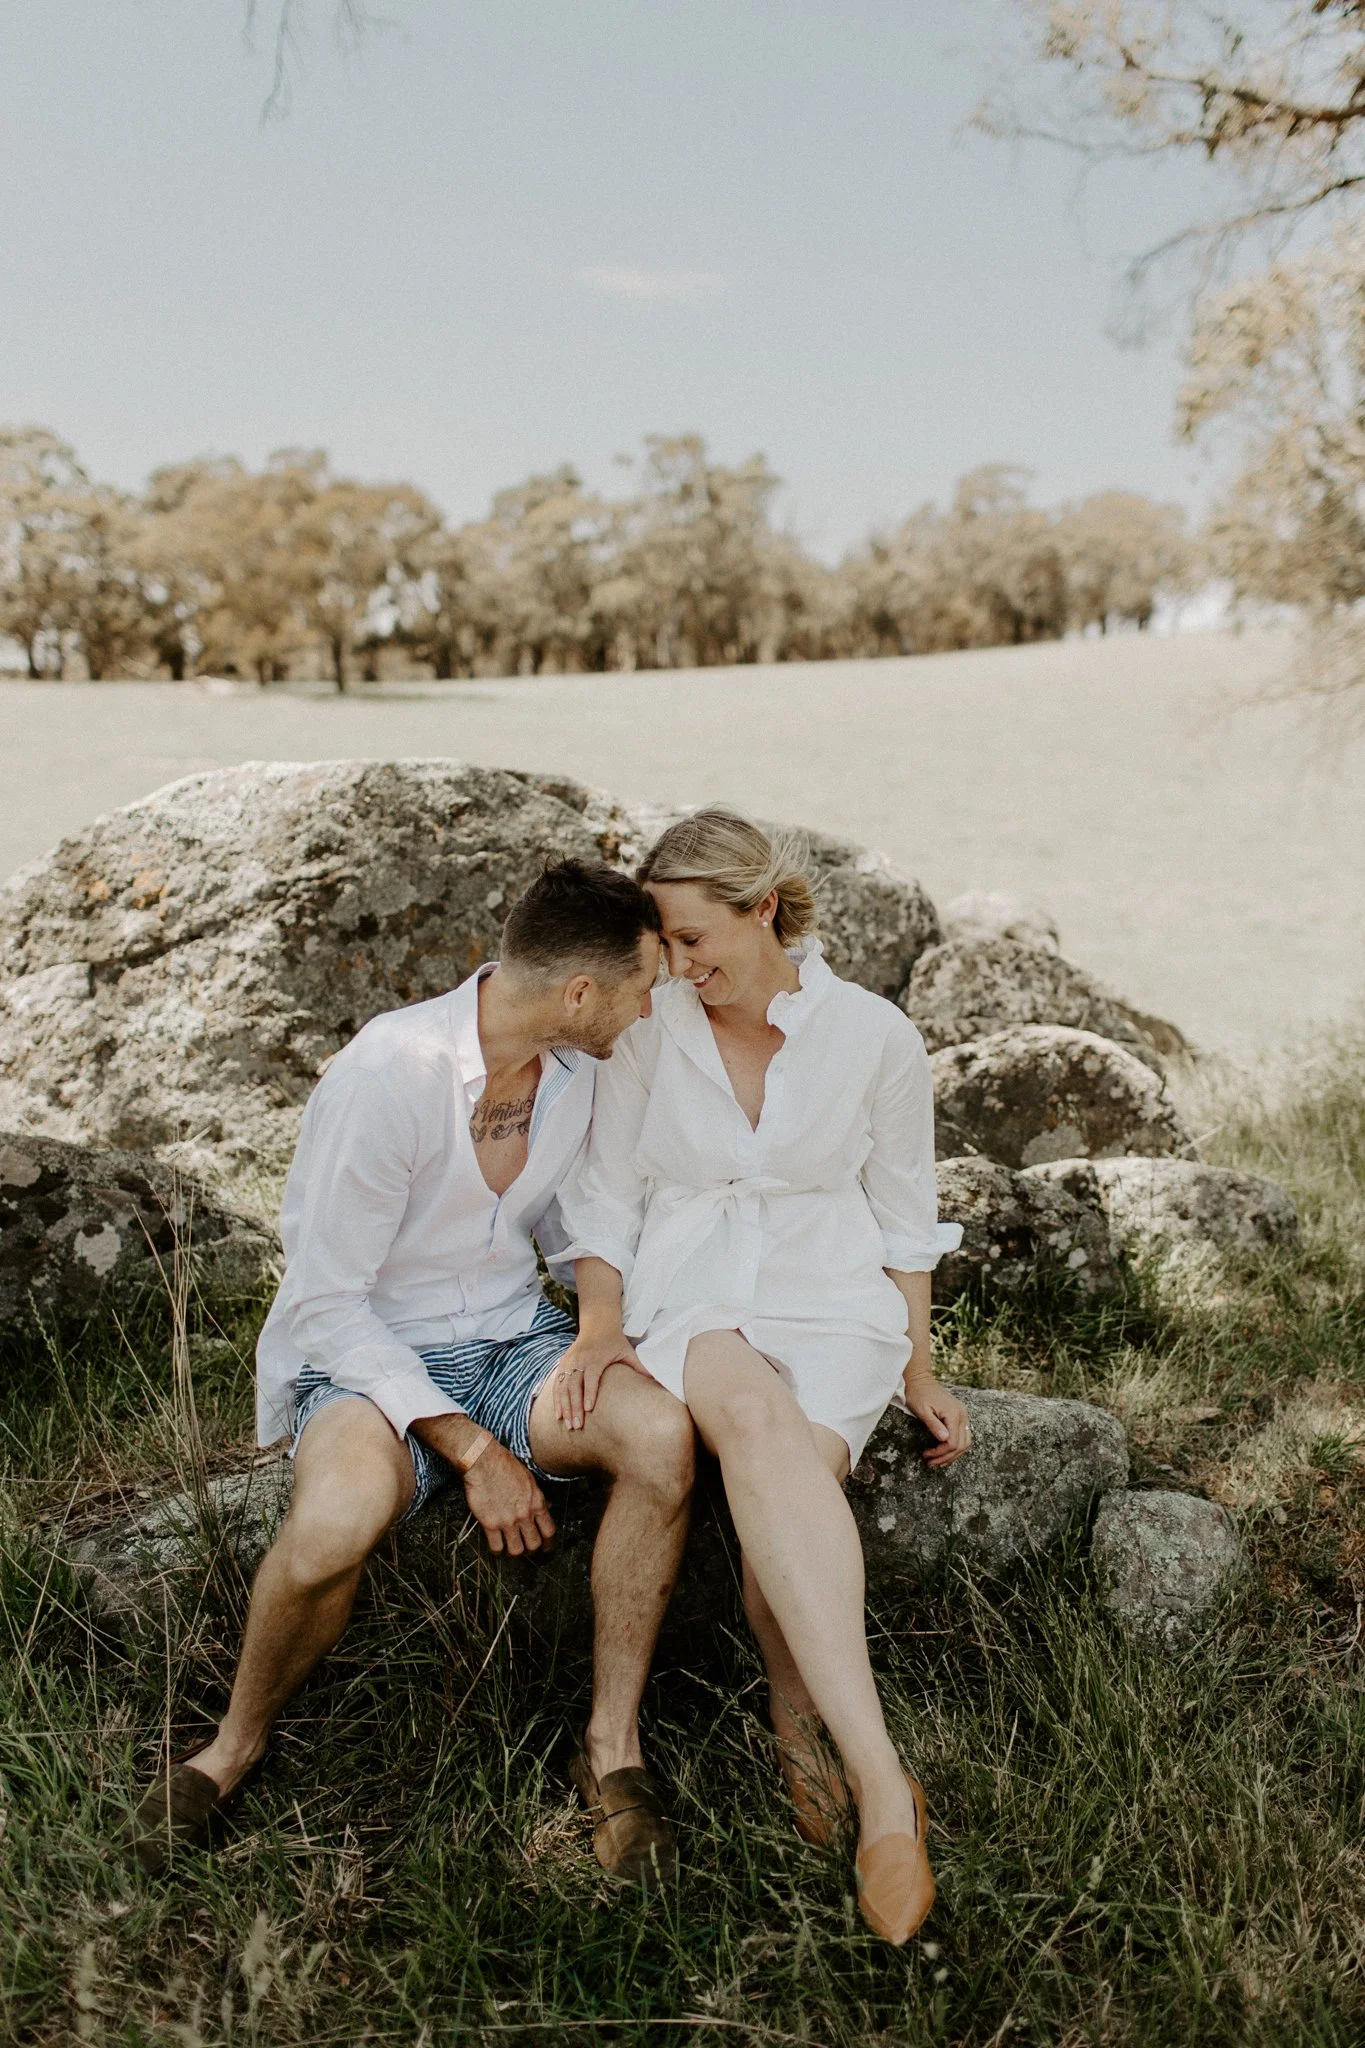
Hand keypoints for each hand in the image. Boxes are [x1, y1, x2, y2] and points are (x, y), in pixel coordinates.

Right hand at [461, 1439, 555, 1554]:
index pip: (549, 1531)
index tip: (546, 1547)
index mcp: (536, 1502)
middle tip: (526, 1548)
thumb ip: (537, 1496)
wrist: (483, 1462)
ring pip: (516, 1550)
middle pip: (534, 1544)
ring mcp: (507, 1521)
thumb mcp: (529, 1479)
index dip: (548, 1543)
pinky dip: (497, 1550)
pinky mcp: (490, 1524)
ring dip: (514, 1551)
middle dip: (532, 1549)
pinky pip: (496, 1547)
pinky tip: (496, 1546)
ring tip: (510, 1547)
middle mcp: (524, 1514)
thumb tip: (546, 1507)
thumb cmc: (504, 1465)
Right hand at [552, 1327, 646, 1430]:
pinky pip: (557, 1384)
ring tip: (567, 1424)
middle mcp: (580, 1360)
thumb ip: (640, 1367)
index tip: (589, 1410)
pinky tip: (558, 1415)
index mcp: (596, 1358)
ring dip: (564, 1407)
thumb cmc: (615, 1342)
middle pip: (575, 1386)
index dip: (590, 1393)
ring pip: (564, 1387)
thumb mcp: (628, 1352)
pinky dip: (556, 1400)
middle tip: (576, 1426)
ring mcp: (569, 1362)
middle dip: (574, 1407)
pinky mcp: (563, 1364)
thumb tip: (658, 1381)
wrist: (598, 1324)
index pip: (591, 1377)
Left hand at [902, 1376, 971, 1468]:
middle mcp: (962, 1414)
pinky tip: (944, 1451)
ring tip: (938, 1461)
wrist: (920, 1379)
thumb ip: (934, 1425)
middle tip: (931, 1463)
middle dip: (946, 1457)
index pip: (953, 1442)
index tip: (927, 1456)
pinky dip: (956, 1446)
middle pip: (961, 1445)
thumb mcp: (922, 1411)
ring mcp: (963, 1414)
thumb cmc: (917, 1394)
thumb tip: (945, 1439)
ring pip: (965, 1442)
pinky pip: (963, 1435)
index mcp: (954, 1414)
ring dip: (953, 1454)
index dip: (941, 1453)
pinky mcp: (960, 1414)